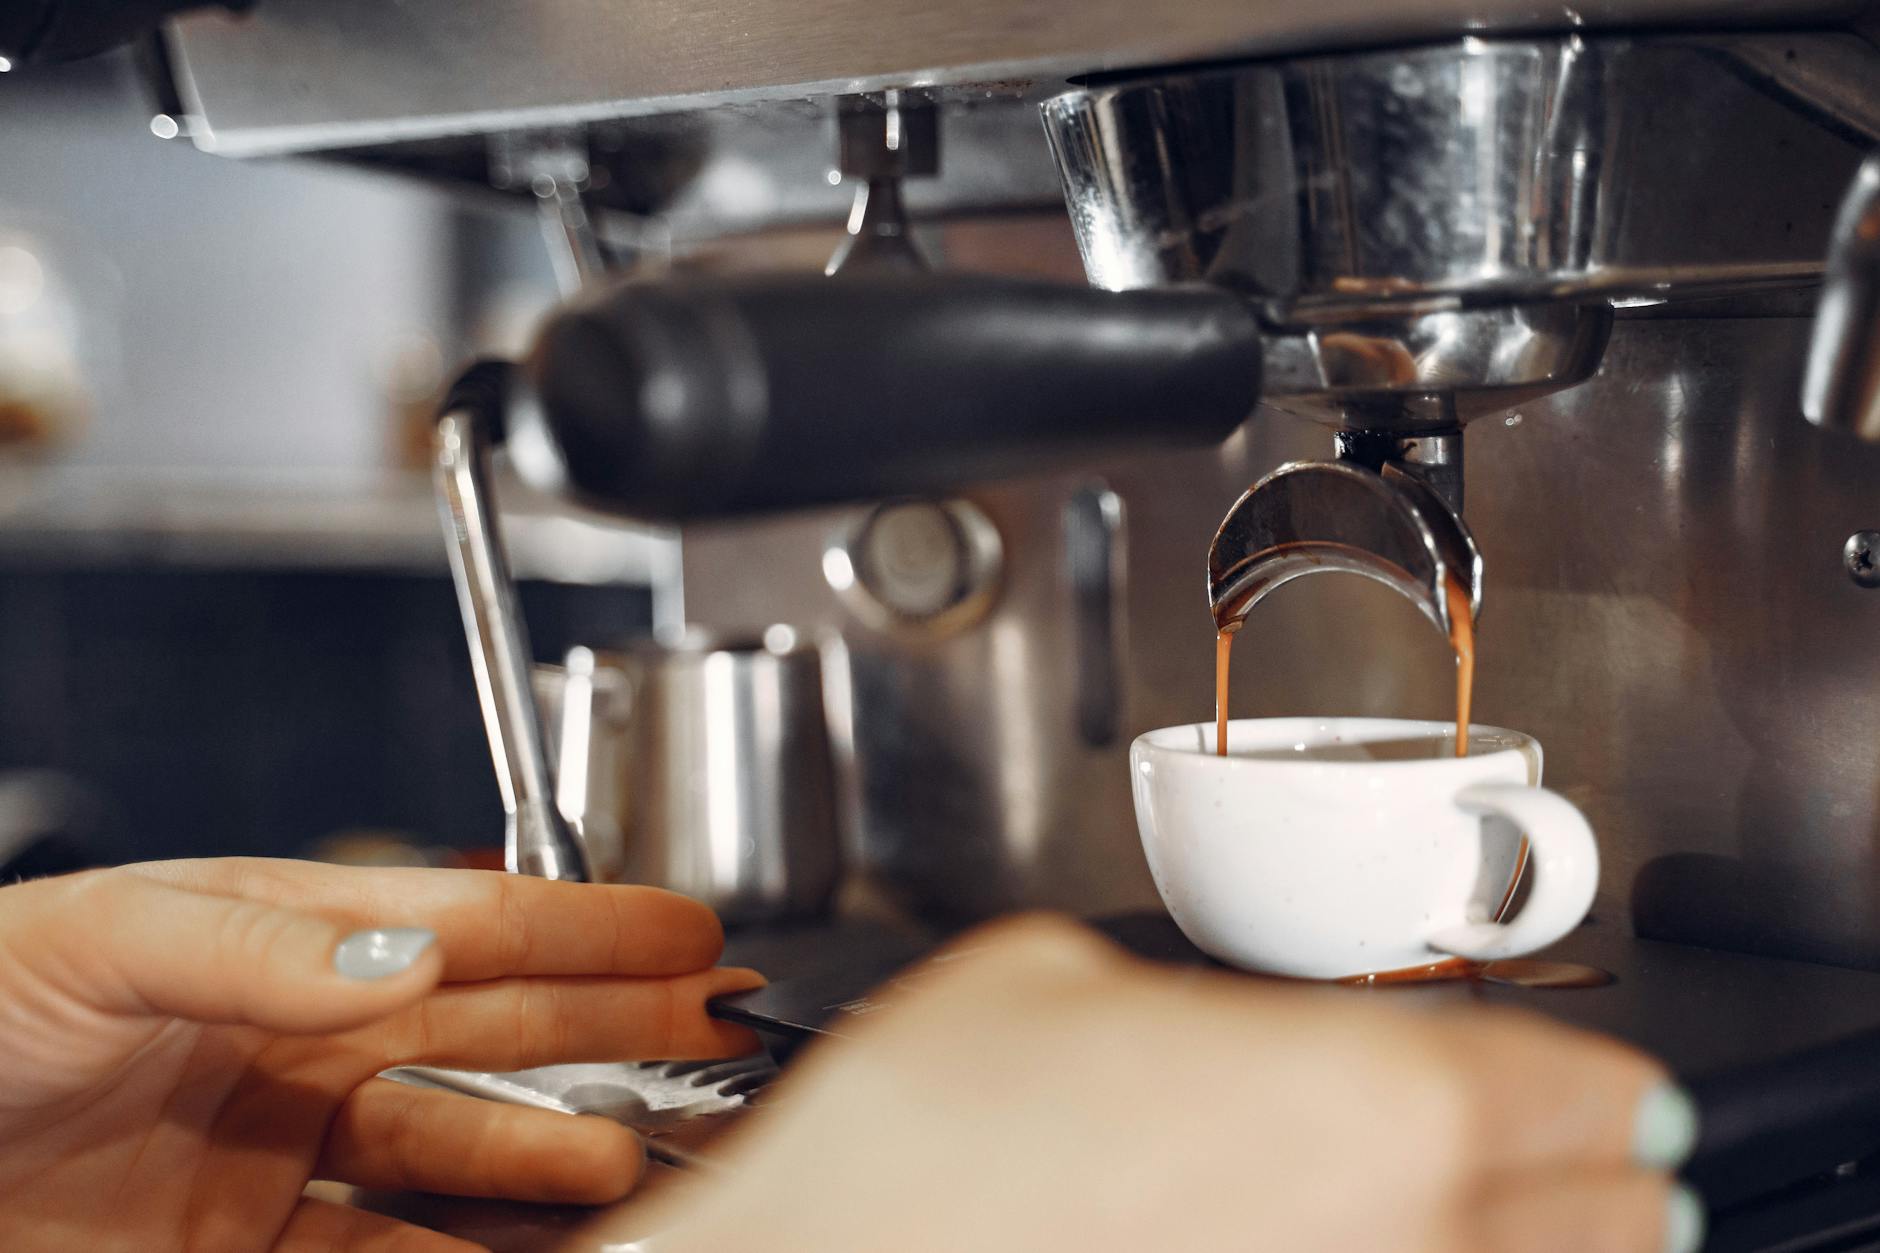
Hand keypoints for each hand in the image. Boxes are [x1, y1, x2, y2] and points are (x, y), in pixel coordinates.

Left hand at [0, 859, 762, 1251]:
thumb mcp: (105, 941)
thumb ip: (261, 946)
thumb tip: (409, 949)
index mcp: (282, 940)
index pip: (468, 923)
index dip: (586, 925)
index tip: (688, 926)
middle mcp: (298, 1038)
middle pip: (492, 1032)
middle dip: (615, 1024)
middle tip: (721, 1026)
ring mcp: (275, 1149)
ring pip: (455, 1151)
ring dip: (551, 1156)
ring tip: (634, 1156)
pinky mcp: (242, 1247)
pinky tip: (525, 1252)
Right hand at [648, 917, 1699, 1252]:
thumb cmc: (916, 1157)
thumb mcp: (1051, 978)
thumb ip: (1177, 997)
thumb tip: (1195, 1032)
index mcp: (1372, 1103)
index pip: (1582, 1090)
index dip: (1602, 1084)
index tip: (1611, 1094)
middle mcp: (1402, 1244)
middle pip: (1609, 1223)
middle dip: (1605, 1182)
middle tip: (1606, 1162)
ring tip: (1530, 1225)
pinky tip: (1382, 1250)